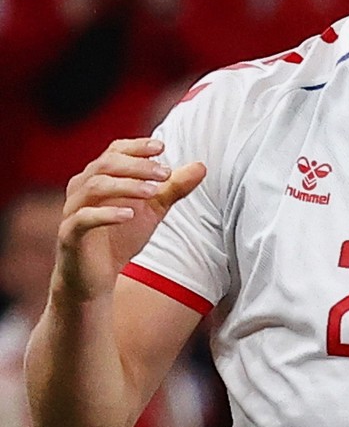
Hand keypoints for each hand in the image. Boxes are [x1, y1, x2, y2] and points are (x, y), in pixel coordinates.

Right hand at [52, 138, 205, 309]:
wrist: (96, 279)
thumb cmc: (121, 238)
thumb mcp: (153, 210)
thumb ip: (173, 188)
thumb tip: (201, 165)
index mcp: (99, 178)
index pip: (114, 152)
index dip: (137, 147)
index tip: (162, 147)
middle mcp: (82, 189)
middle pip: (105, 165)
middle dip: (137, 166)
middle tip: (165, 173)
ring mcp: (72, 211)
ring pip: (94, 187)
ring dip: (126, 185)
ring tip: (153, 192)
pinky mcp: (69, 235)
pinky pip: (82, 218)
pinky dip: (106, 214)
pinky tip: (129, 215)